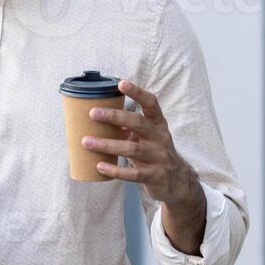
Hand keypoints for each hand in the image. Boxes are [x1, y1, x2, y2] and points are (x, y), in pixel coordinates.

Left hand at [82, 80, 197, 206]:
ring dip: (107, 144)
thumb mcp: (148, 136)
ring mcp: (158, 157)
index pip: (151, 103)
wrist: (177, 181)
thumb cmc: (155, 153)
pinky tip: (99, 166)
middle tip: (93, 113)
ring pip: (132, 149)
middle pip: (138, 123)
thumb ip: (129, 127)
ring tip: (86, 142)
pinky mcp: (153, 176)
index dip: (137, 92)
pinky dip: (115, 170)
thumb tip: (99, 116)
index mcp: (158, 124)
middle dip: (115, 117)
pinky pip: (133, 173)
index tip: (121, 83)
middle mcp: (160, 138)